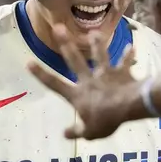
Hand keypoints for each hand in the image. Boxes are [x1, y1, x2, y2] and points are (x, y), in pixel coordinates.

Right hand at [27, 24, 145, 139]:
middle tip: (58, 27)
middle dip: (66, 44)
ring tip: (94, 32)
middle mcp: (89, 79)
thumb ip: (76, 131)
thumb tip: (64, 134)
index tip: (29, 61)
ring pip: (100, 56)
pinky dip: (128, 56)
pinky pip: (125, 63)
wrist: (129, 106)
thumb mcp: (89, 132)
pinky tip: (131, 47)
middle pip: (75, 60)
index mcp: (78, 94)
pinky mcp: (122, 73)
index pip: (55, 84)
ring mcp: (106, 74)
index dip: (41, 74)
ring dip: (97, 44)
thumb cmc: (106, 120)